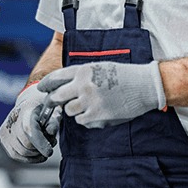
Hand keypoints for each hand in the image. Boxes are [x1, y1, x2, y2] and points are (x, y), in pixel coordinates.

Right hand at [0, 84, 61, 162]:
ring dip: (35, 155)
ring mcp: (5, 130)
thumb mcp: (53, 112)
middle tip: (50, 145)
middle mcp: (12, 120)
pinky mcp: (3, 138)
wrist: (28, 104)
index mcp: (26, 111)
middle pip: (26, 145)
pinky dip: (27, 157)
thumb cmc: (43, 109)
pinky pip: (15, 154)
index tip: (49, 151)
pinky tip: (36, 153)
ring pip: (21, 152)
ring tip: (44, 148)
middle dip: (40, 150)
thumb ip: (53, 123)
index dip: (40, 144)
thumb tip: (50, 132)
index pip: (29, 131)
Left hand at [38, 61, 166, 128]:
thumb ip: (80, 75)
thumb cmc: (123, 75)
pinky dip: (85, 118)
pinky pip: (82, 120)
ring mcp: (90, 102)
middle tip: (52, 103)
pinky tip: (96, 112)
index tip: (42, 89)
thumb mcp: (99, 66)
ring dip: (73, 109)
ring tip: (86, 105)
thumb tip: (62, 85)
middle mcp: (83, 86)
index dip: (46, 85)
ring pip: (69, 111)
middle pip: (56, 97)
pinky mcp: (98, 116)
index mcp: (83, 71)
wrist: (144, 86)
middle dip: (52, 101)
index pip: (56, 78)